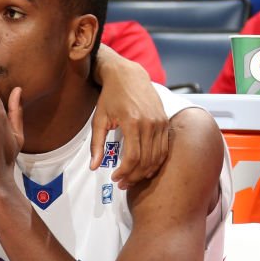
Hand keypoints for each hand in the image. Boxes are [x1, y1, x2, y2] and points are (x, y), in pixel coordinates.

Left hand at [91, 47, 168, 188]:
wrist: (129, 76)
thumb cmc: (110, 97)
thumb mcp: (99, 119)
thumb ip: (96, 144)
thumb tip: (93, 167)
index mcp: (133, 122)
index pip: (133, 157)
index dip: (125, 172)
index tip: (115, 178)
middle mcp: (150, 123)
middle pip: (146, 160)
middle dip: (134, 176)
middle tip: (122, 184)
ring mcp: (160, 123)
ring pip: (157, 157)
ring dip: (145, 172)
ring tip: (132, 179)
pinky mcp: (165, 122)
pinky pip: (164, 149)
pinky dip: (156, 162)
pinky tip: (145, 169)